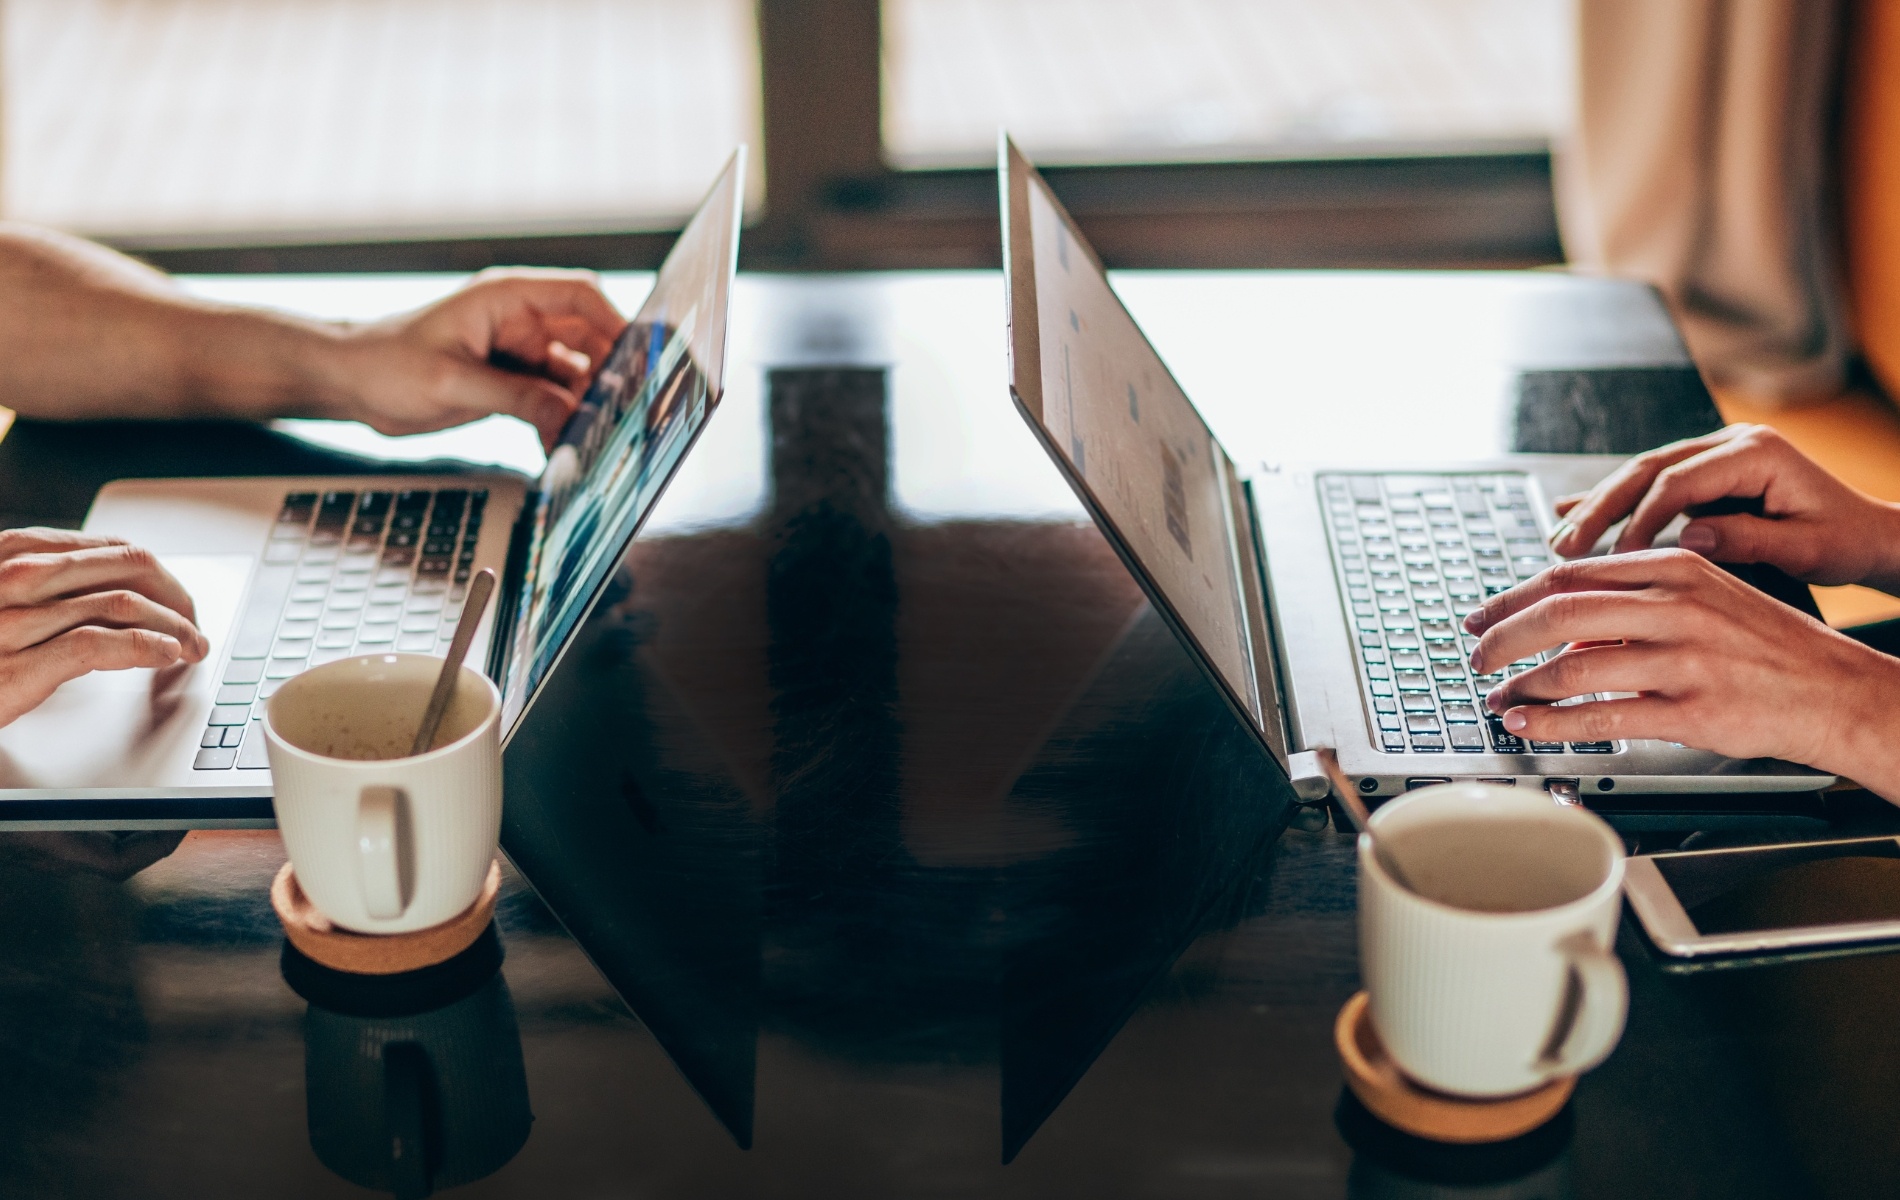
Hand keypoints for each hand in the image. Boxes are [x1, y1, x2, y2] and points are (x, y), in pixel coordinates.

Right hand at [0, 529, 208, 727]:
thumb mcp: (5, 598)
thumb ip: (50, 585)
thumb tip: (123, 591)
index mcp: (14, 552)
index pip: (114, 549)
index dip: (162, 575)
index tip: (182, 599)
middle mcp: (14, 578)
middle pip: (129, 569)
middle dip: (178, 597)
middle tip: (197, 625)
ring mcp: (13, 621)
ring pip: (123, 605)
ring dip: (175, 628)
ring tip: (192, 647)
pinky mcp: (16, 669)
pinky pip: (99, 646)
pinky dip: (147, 648)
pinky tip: (166, 657)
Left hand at [330, 268, 626, 450]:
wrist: (349, 383)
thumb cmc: (386, 364)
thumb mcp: (452, 382)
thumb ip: (516, 397)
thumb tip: (571, 417)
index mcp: (508, 299)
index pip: (581, 296)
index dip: (617, 322)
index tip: (641, 358)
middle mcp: (521, 322)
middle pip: (590, 339)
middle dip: (609, 374)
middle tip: (622, 411)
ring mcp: (519, 354)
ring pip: (575, 376)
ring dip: (584, 407)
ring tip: (586, 439)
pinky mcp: (512, 384)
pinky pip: (553, 401)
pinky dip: (560, 424)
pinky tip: (557, 448)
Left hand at [1464, 549, 1899, 794]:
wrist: (1834, 690)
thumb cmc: (1764, 648)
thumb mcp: (1703, 598)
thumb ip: (1633, 602)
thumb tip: (1562, 625)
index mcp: (1674, 569)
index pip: (1569, 575)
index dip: (1512, 598)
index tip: (1482, 617)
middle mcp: (1676, 606)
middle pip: (1559, 612)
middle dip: (1502, 637)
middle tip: (1476, 656)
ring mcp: (1684, 659)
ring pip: (1573, 665)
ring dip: (1521, 686)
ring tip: (1497, 698)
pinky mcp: (1691, 710)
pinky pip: (1602, 716)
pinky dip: (1552, 722)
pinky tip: (1528, 724)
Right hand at [1547, 425, 1899, 590]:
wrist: (1868, 534)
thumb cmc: (1844, 541)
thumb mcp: (1806, 547)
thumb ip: (1748, 540)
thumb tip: (1689, 538)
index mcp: (1755, 453)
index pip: (1678, 482)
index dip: (1640, 520)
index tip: (1616, 558)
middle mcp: (1729, 444)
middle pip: (1646, 470)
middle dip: (1599, 509)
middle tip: (1565, 547)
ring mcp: (1713, 456)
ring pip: (1639, 476)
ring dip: (1596, 508)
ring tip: (1560, 541)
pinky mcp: (1704, 475)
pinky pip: (1648, 486)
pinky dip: (1611, 502)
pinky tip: (1569, 511)